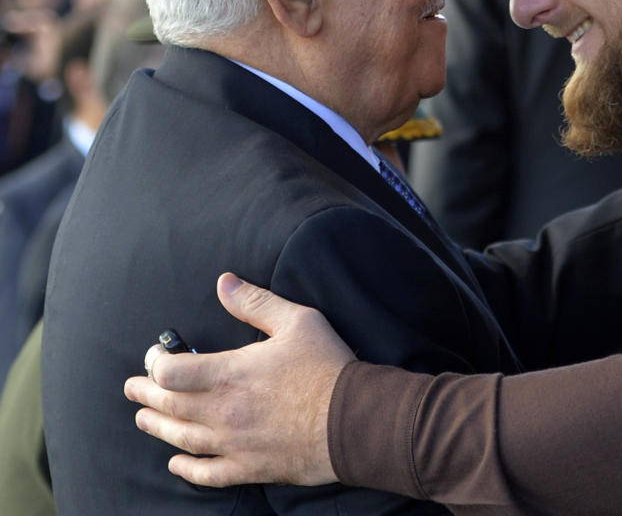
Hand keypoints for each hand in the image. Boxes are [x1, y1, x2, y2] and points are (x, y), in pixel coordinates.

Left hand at [123, 272, 354, 486]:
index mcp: (230, 374)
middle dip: (146, 394)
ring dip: (157, 427)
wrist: (354, 419)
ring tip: (143, 419)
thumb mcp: (296, 321)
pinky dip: (187, 468)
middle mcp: (223, 412)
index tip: (155, 357)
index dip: (156, 363)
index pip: (172, 372)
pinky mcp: (249, 467)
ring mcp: (234, 443)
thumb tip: (223, 282)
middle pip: (168, 406)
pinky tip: (176, 463)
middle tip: (132, 388)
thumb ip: (255, 302)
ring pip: (181, 438)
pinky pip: (207, 473)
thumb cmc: (326, 367)